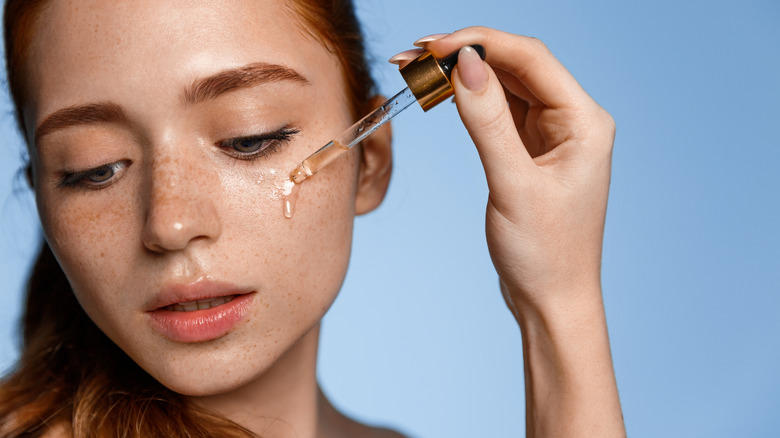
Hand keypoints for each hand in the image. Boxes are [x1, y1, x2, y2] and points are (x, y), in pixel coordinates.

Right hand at [392, 28, 624, 437]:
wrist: (551, 300)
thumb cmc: (545, 253)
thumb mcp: (513, 184)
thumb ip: (488, 121)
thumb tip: (464, 63)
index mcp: (584, 121)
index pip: (530, 58)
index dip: (480, 43)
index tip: (433, 46)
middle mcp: (572, 120)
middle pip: (515, 66)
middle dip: (465, 54)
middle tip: (413, 54)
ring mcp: (551, 134)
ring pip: (503, 85)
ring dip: (462, 75)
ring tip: (417, 69)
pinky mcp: (530, 150)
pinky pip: (497, 111)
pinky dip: (468, 100)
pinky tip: (440, 93)